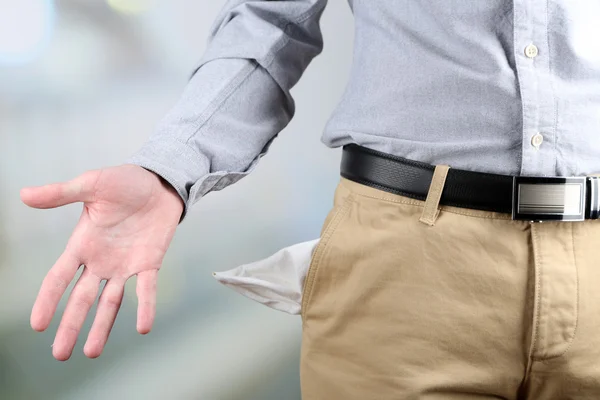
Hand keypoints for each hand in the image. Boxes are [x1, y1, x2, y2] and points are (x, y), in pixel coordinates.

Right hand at [21, 165, 183, 360]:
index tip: (37, 325)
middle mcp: (101, 261)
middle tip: (60, 354)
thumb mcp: (91, 184)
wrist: (159, 182)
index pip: (59, 278)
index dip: (48, 300)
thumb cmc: (124, 182)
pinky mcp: (149, 263)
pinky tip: (142, 327)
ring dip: (102, 327)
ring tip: (92, 352)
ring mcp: (125, 265)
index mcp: (82, 244)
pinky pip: (146, 289)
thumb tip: (25, 195)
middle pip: (81, 299)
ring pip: (110, 302)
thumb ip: (61, 194)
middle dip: (70, 326)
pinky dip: (144, 307)